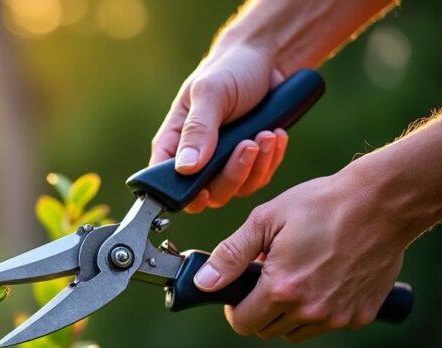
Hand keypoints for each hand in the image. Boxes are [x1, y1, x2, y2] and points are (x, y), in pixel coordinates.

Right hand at [151, 43, 288, 212]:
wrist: (268, 59)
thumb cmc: (230, 69)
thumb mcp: (210, 93)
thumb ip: (197, 130)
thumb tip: (185, 168)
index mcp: (175, 142)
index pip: (165, 180)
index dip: (182, 194)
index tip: (204, 191)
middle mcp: (196, 158)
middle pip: (207, 193)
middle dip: (232, 174)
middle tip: (248, 144)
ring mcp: (223, 162)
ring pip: (236, 189)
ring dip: (256, 166)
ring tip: (268, 134)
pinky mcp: (250, 162)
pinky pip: (258, 178)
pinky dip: (270, 161)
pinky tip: (277, 135)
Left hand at [192, 167, 404, 341]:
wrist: (383, 203)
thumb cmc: (321, 205)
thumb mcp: (265, 220)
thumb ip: (230, 255)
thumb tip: (203, 282)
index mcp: (281, 289)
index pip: (243, 323)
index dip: (236, 307)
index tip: (241, 290)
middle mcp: (310, 310)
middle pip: (267, 330)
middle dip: (260, 308)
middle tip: (269, 278)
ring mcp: (338, 317)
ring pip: (296, 332)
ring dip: (288, 313)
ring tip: (297, 276)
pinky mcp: (361, 316)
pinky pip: (327, 325)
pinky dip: (320, 310)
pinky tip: (326, 280)